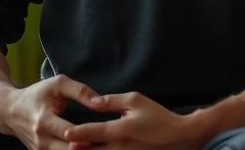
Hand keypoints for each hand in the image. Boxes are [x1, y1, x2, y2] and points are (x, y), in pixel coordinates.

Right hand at [5, 74, 102, 149]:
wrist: (9, 111)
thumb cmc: (36, 94)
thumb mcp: (58, 84)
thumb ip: (80, 91)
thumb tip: (101, 102)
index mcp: (44, 121)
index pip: (70, 133)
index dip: (88, 135)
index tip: (106, 133)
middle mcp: (41, 140)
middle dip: (89, 148)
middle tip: (108, 143)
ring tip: (102, 146)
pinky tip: (88, 147)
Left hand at [62, 92, 205, 149]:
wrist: (180, 138)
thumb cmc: (158, 116)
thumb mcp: (136, 100)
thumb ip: (112, 102)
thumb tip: (94, 102)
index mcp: (120, 130)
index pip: (92, 132)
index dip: (77, 133)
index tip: (64, 133)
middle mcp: (120, 148)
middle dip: (78, 149)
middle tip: (64, 145)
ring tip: (75, 149)